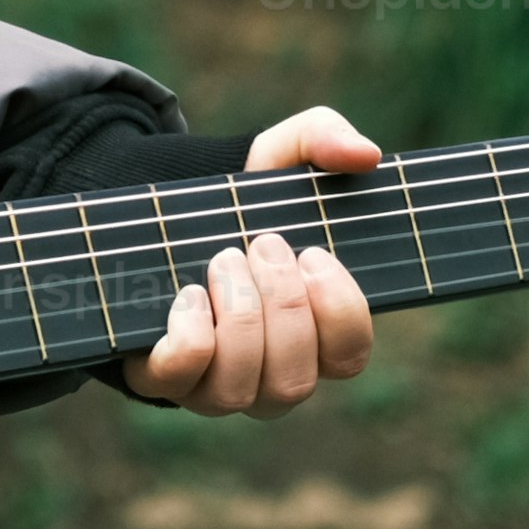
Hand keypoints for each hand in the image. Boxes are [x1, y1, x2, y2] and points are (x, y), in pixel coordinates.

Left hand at [119, 107, 380, 418]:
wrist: (162, 215)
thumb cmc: (241, 199)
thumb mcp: (281, 155)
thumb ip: (325, 140)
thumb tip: (366, 153)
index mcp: (314, 335)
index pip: (350, 358)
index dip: (339, 313)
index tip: (314, 252)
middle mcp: (271, 373)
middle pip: (297, 380)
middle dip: (282, 304)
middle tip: (263, 243)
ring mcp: (217, 384)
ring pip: (242, 389)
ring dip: (239, 317)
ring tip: (223, 259)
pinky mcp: (163, 377)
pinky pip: (181, 379)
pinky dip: (189, 336)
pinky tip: (187, 294)